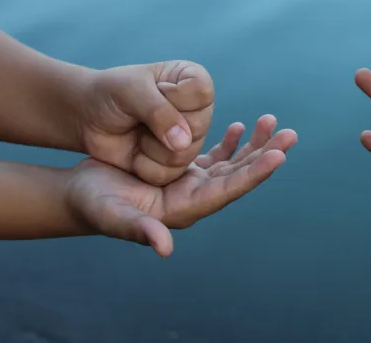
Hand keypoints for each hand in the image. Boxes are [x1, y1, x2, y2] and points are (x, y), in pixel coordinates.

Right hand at [65, 115, 296, 256]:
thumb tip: (164, 249)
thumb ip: (138, 230)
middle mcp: (195, 198)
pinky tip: (239, 126)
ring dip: (253, 144)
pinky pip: (213, 156)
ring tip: (272, 122)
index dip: (254, 174)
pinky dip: (228, 142)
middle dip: (265, 154)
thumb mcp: (112, 215)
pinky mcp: (182, 171)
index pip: (227, 190)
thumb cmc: (92, 204)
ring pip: (230, 163)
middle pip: (238, 175)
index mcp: (185, 209)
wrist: (79, 195)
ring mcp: (190, 184)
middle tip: (291, 134)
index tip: (279, 156)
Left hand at [79, 61, 214, 185]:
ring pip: (186, 153)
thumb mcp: (131, 91)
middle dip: (162, 126)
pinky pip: (172, 173)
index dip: (177, 97)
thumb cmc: (110, 93)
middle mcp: (197, 110)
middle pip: (199, 127)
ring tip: (138, 134)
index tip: (155, 89)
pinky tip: (136, 152)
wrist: (88, 118)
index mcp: (193, 80)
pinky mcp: (175, 163)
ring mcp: (188, 138)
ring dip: (152, 148)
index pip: (202, 93)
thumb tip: (182, 143)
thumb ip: (159, 113)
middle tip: (140, 116)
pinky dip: (146, 166)